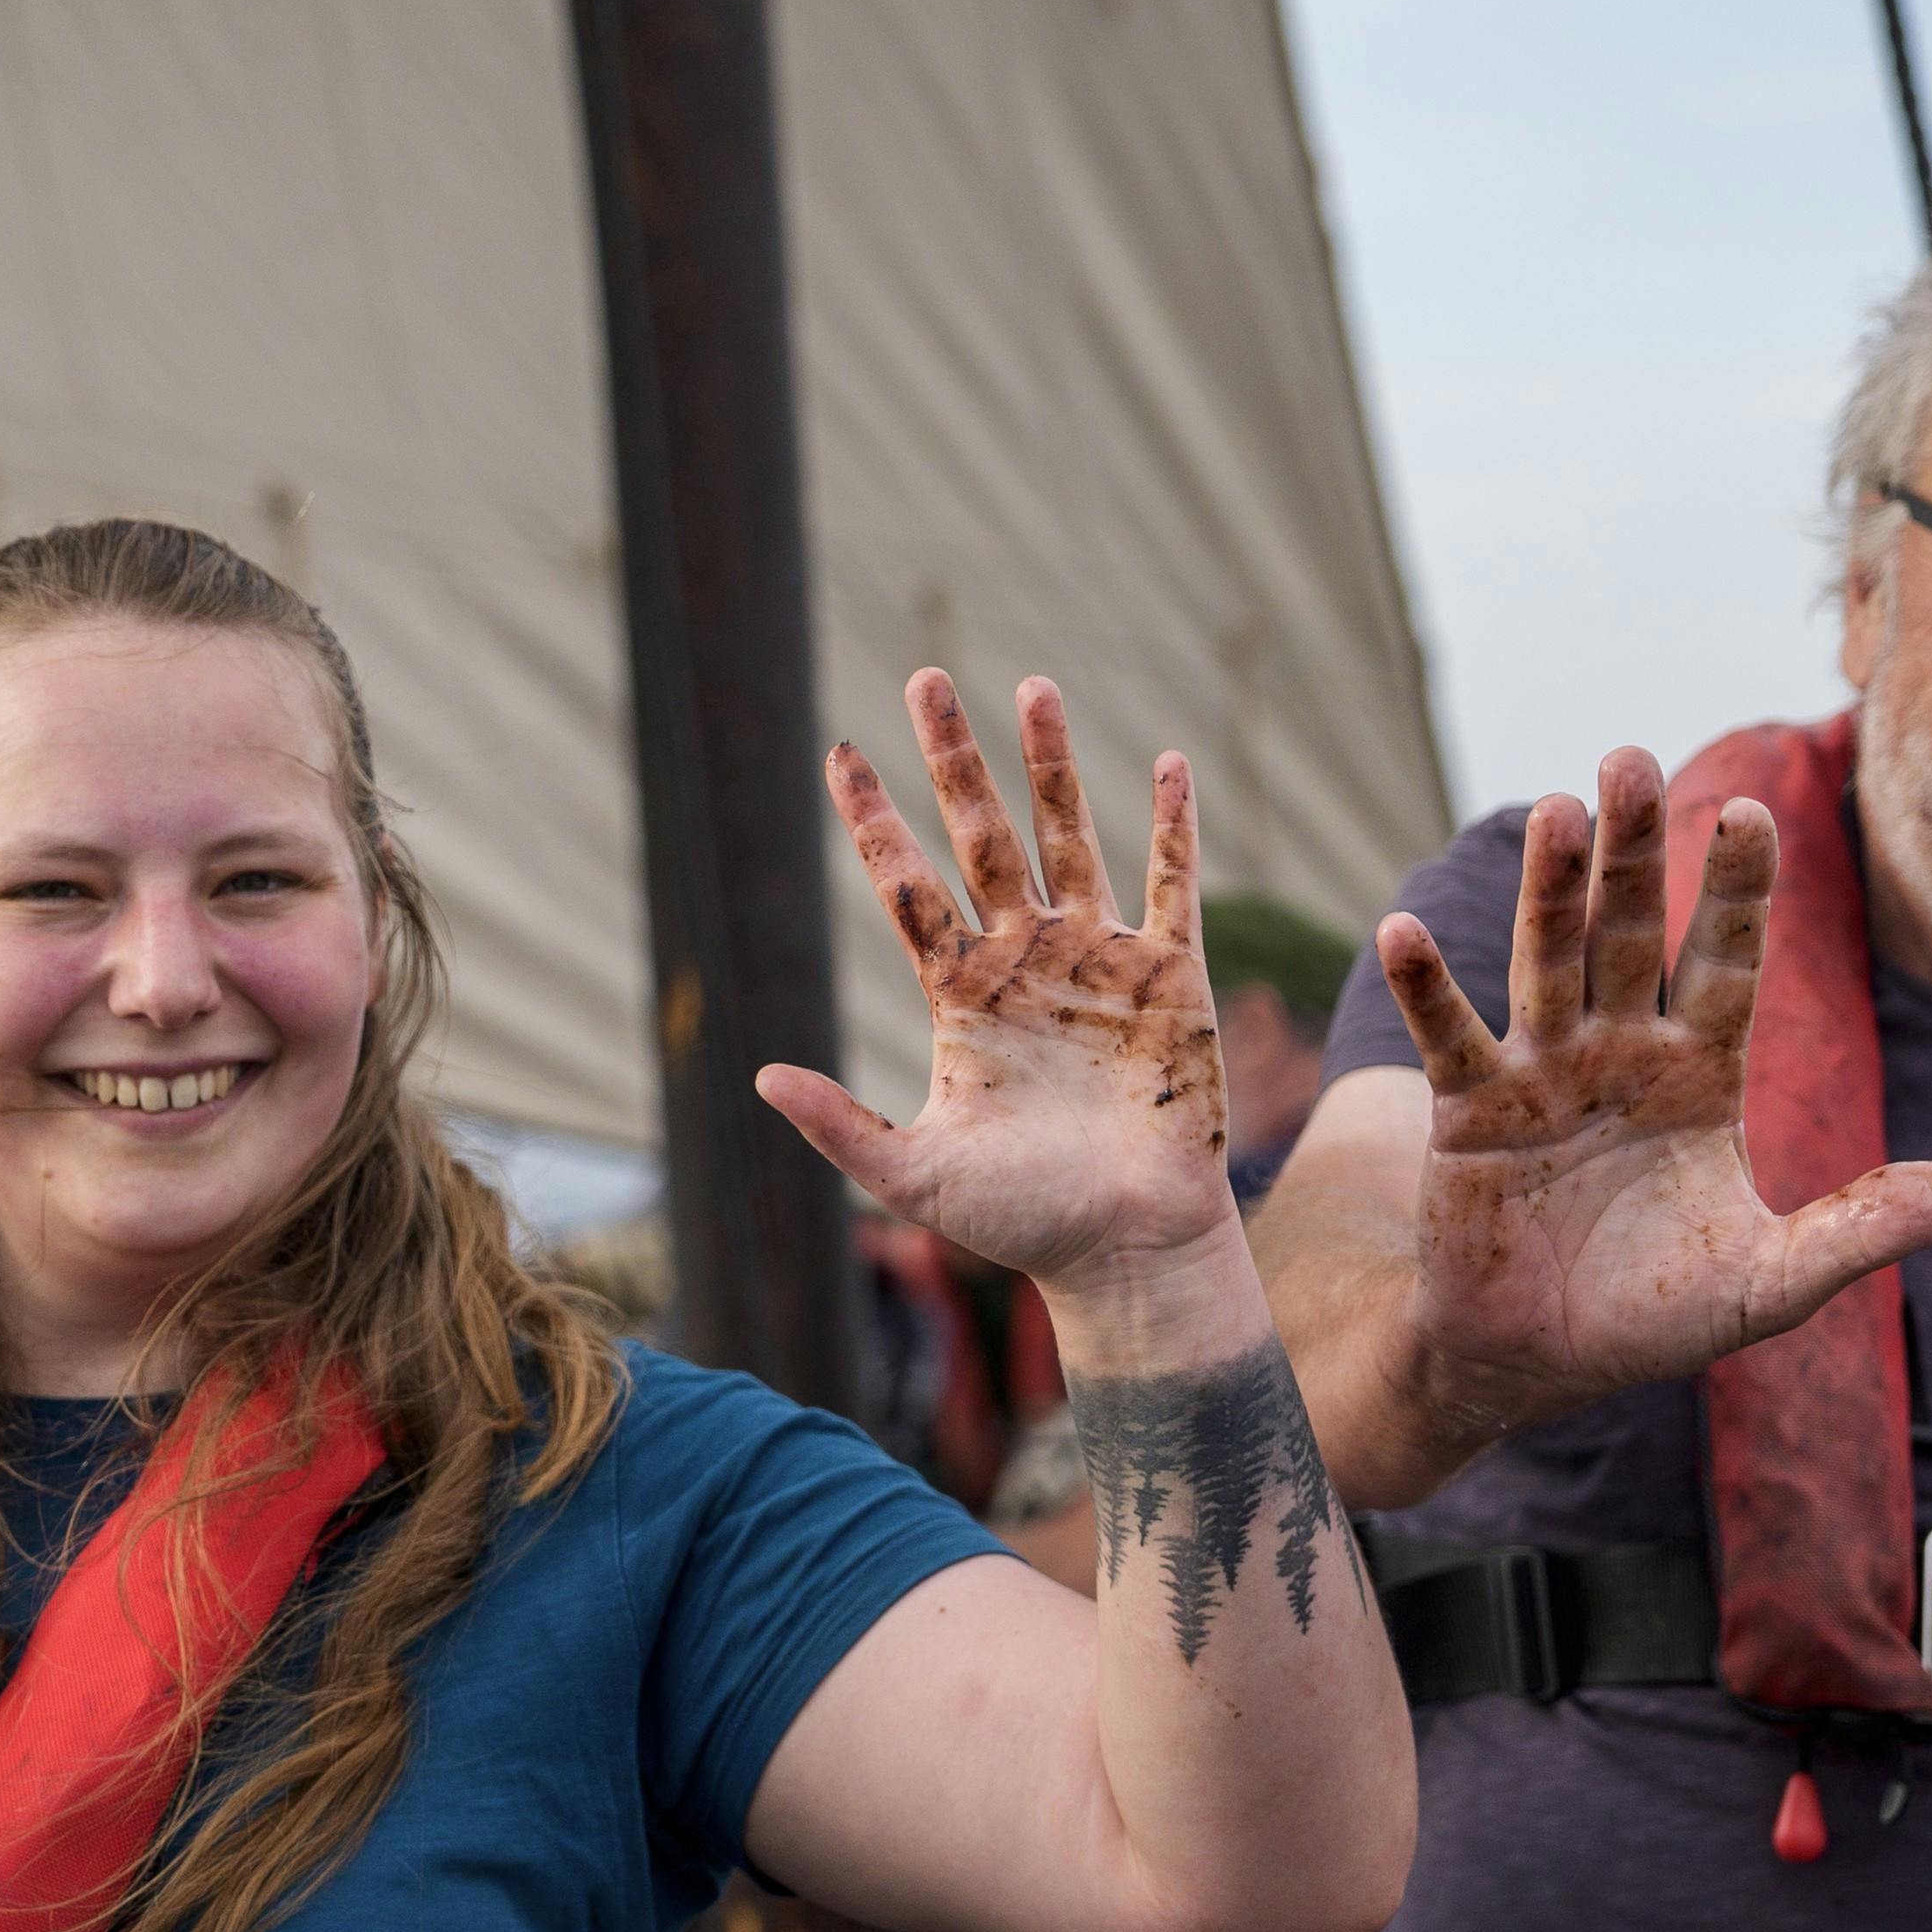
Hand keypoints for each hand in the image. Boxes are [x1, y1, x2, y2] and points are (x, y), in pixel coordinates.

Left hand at [758, 673, 1236, 1312]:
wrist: (1127, 1253)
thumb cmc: (1023, 1223)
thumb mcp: (913, 1175)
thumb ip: (839, 1126)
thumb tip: (759, 1076)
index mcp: (962, 994)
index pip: (907, 886)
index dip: (875, 820)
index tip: (841, 752)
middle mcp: (1025, 961)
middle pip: (981, 835)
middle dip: (955, 760)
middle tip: (925, 677)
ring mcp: (1099, 961)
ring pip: (1069, 838)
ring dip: (1051, 765)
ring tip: (1030, 686)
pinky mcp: (1172, 977)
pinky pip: (1171, 884)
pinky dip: (1172, 826)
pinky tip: (1167, 763)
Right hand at [1381, 754, 1931, 1421]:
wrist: (1542, 1361)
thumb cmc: (1657, 1313)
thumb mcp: (1773, 1282)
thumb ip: (1862, 1230)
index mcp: (1700, 1071)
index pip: (1725, 961)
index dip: (1736, 891)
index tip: (1753, 811)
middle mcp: (1621, 1048)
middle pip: (1629, 932)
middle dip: (1633, 851)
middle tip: (1630, 758)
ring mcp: (1542, 1071)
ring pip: (1547, 959)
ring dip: (1549, 888)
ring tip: (1557, 808)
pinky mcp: (1470, 1111)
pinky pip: (1449, 1038)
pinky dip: (1423, 987)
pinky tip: (1401, 930)